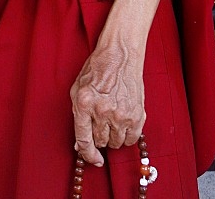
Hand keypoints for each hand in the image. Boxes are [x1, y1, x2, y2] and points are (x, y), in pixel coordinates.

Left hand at [70, 44, 144, 166]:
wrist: (120, 54)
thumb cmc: (97, 69)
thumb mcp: (78, 89)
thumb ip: (77, 116)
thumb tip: (79, 145)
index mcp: (84, 104)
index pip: (83, 140)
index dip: (87, 154)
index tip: (93, 159)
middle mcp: (102, 111)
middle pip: (100, 142)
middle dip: (99, 137)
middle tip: (102, 123)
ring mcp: (121, 114)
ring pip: (116, 143)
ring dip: (113, 136)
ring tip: (113, 119)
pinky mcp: (137, 115)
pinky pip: (131, 140)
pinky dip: (127, 135)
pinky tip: (124, 122)